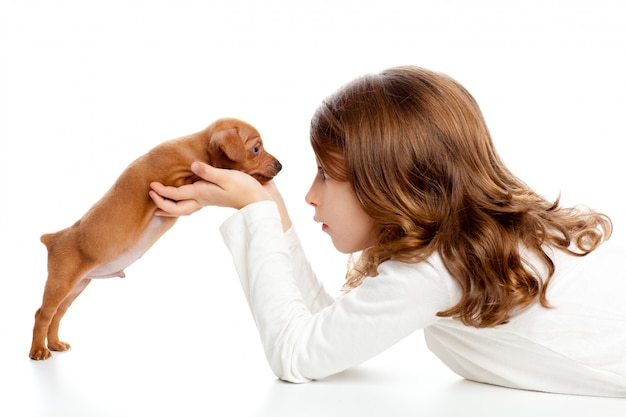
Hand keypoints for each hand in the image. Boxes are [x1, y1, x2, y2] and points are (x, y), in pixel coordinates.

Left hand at [149, 162, 271, 216]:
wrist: (260, 202)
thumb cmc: (245, 189)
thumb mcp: (227, 177)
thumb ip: (209, 172)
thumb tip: (193, 165)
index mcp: (203, 193)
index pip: (177, 195)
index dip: (163, 192)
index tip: (152, 186)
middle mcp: (203, 199)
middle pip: (178, 208)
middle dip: (162, 204)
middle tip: (151, 195)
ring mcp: (209, 200)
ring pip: (184, 209)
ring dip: (170, 208)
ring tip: (159, 207)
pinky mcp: (215, 198)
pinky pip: (193, 205)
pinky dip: (183, 205)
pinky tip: (184, 200)